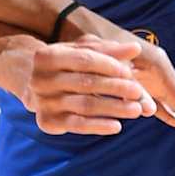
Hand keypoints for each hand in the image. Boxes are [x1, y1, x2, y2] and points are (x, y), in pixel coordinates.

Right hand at [27, 41, 165, 136]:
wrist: (36, 87)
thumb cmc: (67, 65)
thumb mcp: (83, 52)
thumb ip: (109, 50)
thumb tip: (135, 49)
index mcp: (47, 56)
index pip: (84, 59)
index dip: (108, 65)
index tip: (129, 72)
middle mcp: (40, 79)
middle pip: (86, 83)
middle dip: (115, 87)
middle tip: (138, 92)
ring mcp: (43, 102)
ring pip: (84, 105)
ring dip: (113, 108)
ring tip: (136, 110)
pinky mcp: (48, 122)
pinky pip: (77, 125)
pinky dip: (98, 126)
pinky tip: (117, 125)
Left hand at [56, 10, 174, 140]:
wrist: (78, 29)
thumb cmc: (94, 43)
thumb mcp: (112, 62)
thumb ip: (131, 86)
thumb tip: (149, 110)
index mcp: (157, 65)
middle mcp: (159, 71)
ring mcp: (151, 78)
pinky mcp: (140, 82)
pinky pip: (162, 102)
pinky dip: (171, 113)